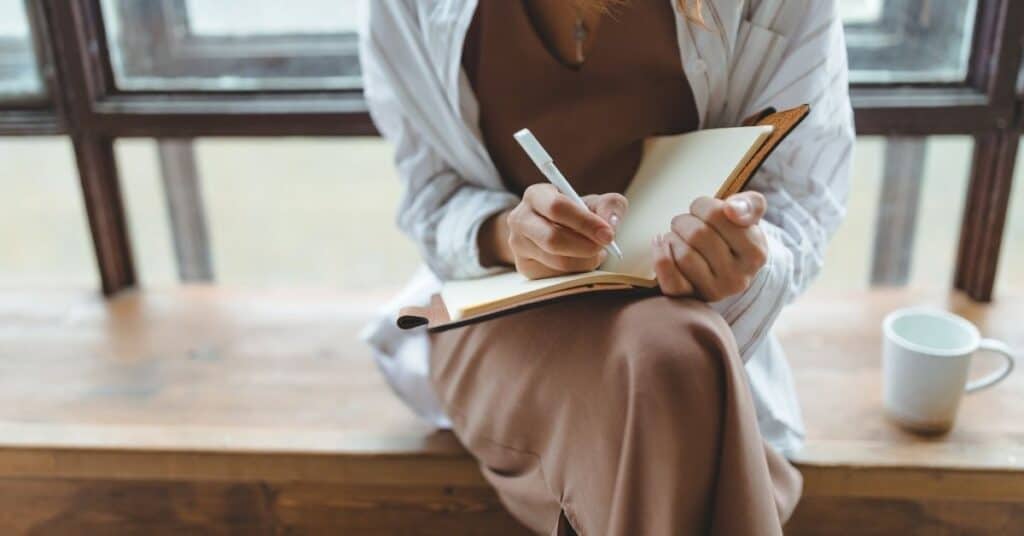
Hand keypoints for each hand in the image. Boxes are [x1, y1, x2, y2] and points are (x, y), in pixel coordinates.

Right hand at [501, 184, 626, 278]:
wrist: (553, 229)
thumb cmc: (577, 214)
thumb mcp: (595, 203)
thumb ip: (610, 205)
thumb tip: (610, 223)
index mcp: (536, 195)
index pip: (557, 208)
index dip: (585, 222)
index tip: (608, 234)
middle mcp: (520, 219)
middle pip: (553, 239)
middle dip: (585, 246)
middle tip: (604, 247)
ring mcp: (518, 245)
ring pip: (557, 261)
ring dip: (584, 261)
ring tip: (594, 252)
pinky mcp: (525, 267)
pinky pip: (556, 276)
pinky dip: (576, 272)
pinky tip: (580, 261)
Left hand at [653, 191, 768, 300]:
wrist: (727, 268)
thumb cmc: (734, 236)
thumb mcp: (749, 216)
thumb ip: (749, 204)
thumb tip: (731, 209)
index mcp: (755, 253)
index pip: (717, 215)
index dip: (702, 205)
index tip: (702, 209)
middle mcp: (738, 277)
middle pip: (697, 234)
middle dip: (685, 221)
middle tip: (686, 222)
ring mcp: (714, 291)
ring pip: (683, 255)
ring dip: (673, 237)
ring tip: (679, 236)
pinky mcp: (692, 298)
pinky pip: (670, 279)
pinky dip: (660, 257)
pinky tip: (661, 243)